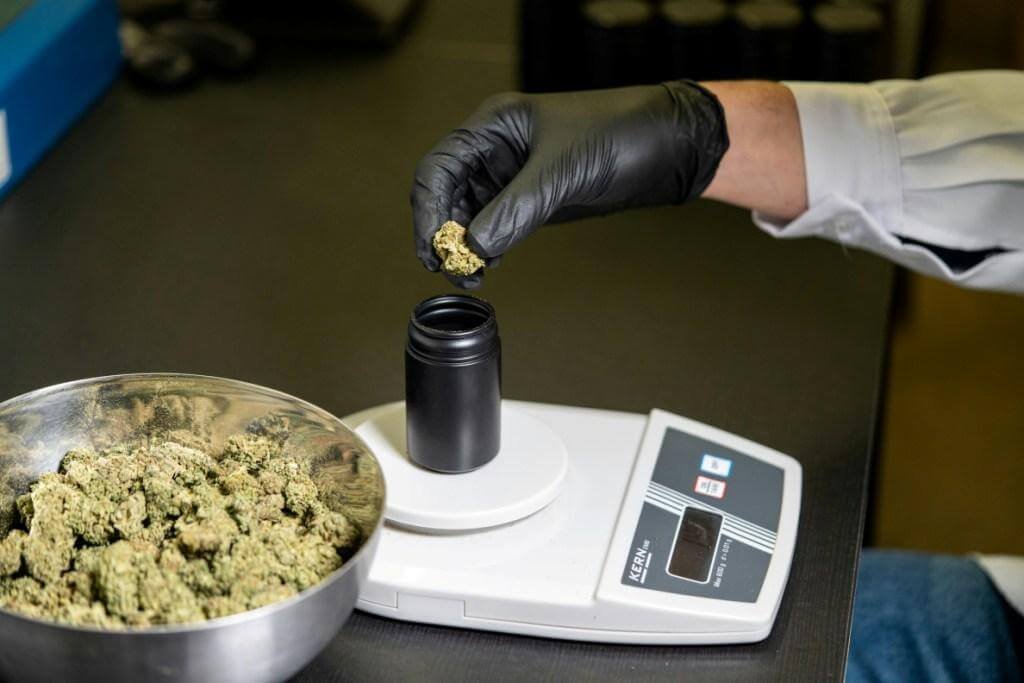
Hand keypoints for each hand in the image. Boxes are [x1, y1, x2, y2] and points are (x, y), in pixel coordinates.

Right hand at [410, 80, 728, 286]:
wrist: (669, 146)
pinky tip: (490, 265)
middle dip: (444, 234)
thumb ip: (516, 209)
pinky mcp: (534, 200)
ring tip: (473, 274)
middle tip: (453, 269)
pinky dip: (488, 248)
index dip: (428, 211)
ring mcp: (514, 176)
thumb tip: (476, 245)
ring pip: (469, 216)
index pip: (438, 169)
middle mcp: (496, 150)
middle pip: (447, 196)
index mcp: (493, 126)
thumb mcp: (562, 170)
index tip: (434, 248)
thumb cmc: (620, 132)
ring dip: (465, 247)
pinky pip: (496, 227)